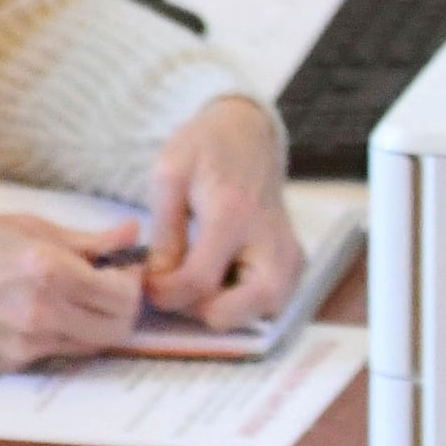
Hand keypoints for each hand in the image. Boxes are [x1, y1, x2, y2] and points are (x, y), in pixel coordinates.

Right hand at [0, 212, 142, 369]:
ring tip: (82, 299)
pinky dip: (66, 335)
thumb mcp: (29, 227)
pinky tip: (49, 312)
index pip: (123, 295)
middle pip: (117, 328)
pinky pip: (58, 353)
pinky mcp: (10, 362)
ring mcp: (26, 344)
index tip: (124, 267)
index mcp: (50, 271)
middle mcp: (42, 313)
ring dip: (98, 324)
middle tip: (112, 287)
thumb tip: (131, 232)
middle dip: (124, 308)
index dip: (132, 281)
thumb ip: (87, 239)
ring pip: (92, 346)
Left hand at [142, 96, 302, 329]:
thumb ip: (164, 234)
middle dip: (200, 310)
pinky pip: (272, 302)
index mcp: (233, 213)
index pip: (198, 282)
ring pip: (262, 313)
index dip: (164, 294)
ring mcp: (290, 252)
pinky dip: (245, 303)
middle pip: (239, 311)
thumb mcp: (169, 176)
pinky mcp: (296, 260)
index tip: (149, 282)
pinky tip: (224, 278)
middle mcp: (270, 238)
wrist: (248, 132)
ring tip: (202, 281)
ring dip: (226, 310)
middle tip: (180, 287)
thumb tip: (159, 284)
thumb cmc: (204, 148)